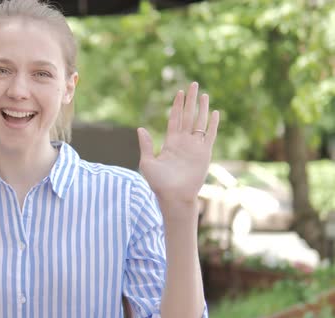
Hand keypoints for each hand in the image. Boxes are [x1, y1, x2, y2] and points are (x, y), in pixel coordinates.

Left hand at [138, 82, 219, 203]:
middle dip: (190, 100)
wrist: (174, 196)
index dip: (177, 105)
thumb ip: (146, 145)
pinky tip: (214, 112)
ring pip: (199, 122)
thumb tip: (140, 128)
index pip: (174, 118)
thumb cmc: (159, 183)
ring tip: (203, 94)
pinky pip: (210, 135)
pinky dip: (212, 124)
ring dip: (201, 108)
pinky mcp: (204, 153)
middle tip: (193, 84)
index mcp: (170, 142)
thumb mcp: (147, 162)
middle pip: (188, 115)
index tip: (179, 92)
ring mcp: (195, 146)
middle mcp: (184, 142)